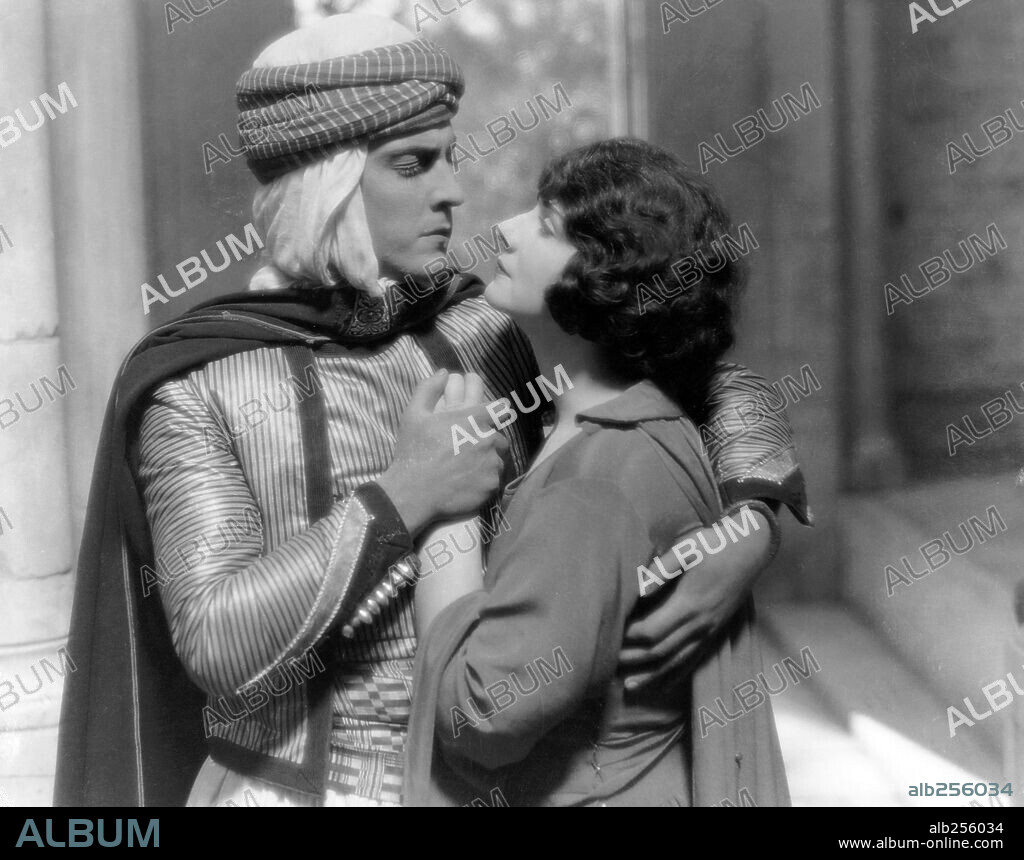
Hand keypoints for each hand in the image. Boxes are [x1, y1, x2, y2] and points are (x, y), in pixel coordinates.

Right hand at [378, 371, 506, 535]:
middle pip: (499, 437)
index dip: (496, 415)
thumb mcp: (414, 414)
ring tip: (468, 470)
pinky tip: (468, 484)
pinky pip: (494, 480)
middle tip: (469, 452)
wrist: (413, 492)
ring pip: (498, 459)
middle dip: (488, 443)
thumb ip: (429, 388)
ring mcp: (492, 462)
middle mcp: (488, 437)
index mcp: (473, 418)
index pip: (501, 409)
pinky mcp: (492, 484)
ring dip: (488, 462)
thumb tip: (444, 372)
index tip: (486, 423)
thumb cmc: (414, 451)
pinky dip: (485, 481)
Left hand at [619, 512, 771, 690]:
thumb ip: (661, 570)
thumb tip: (640, 591)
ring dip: (652, 676)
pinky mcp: (715, 633)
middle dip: (633, 659)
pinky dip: (676, 675)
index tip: (610, 635)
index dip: (629, 636)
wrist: (750, 549)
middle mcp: (700, 624)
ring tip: (628, 686)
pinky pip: (693, 661)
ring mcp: (709, 632)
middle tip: (608, 663)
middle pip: (660, 651)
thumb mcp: (686, 549)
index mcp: (689, 603)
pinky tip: (662, 685)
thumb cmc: (715, 545)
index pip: (652, 630)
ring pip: (677, 662)